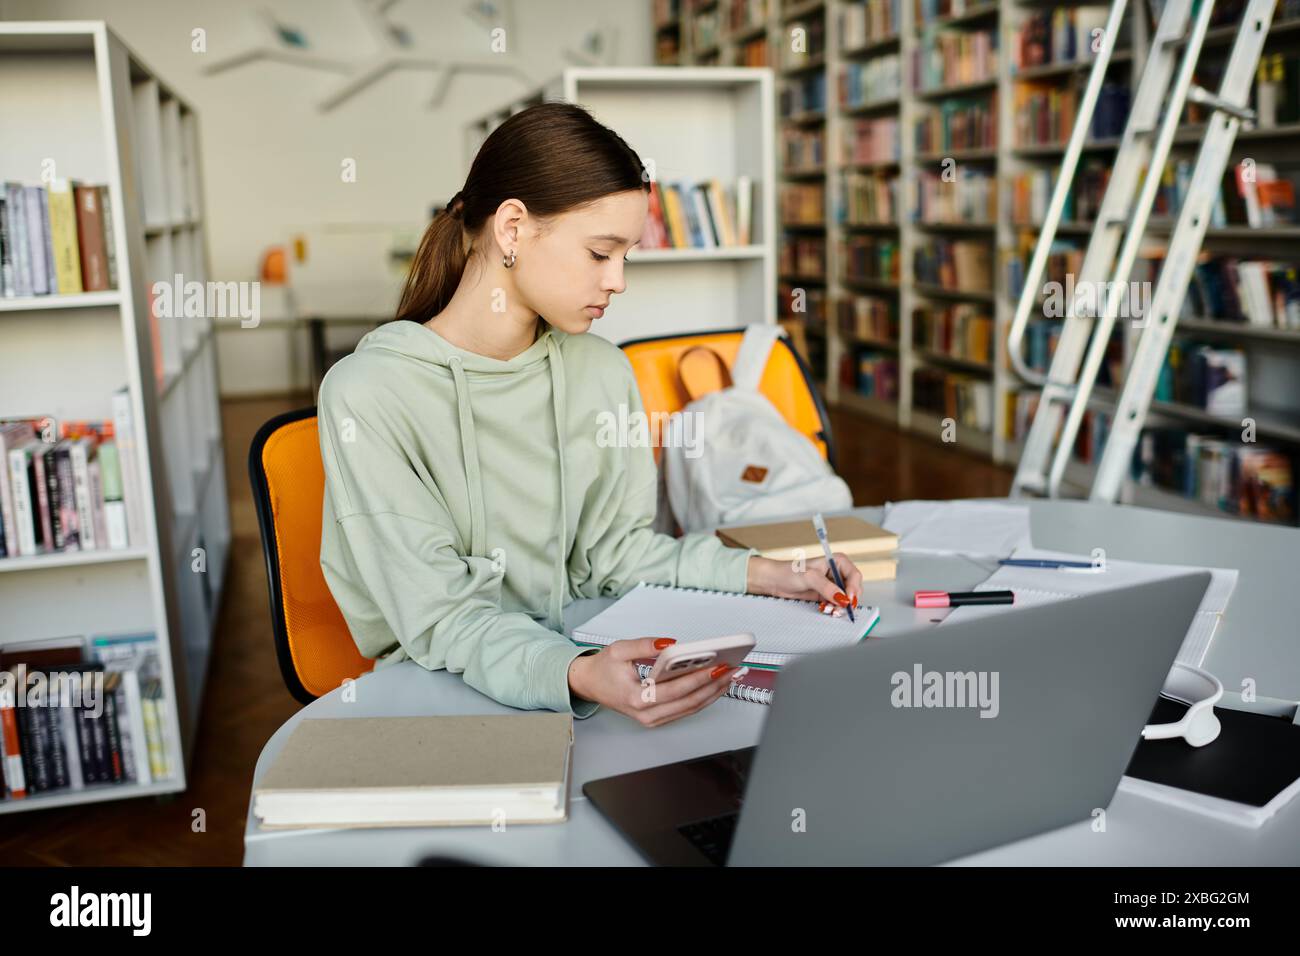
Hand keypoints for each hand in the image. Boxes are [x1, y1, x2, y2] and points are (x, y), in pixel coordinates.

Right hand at [567, 638, 747, 727]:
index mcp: (636, 699)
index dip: (698, 679)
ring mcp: (653, 720)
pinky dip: (703, 696)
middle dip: (714, 686)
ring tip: (731, 676)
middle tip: (733, 670)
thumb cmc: (602, 669)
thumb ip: (644, 645)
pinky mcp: (658, 718)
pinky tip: (716, 684)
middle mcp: (647, 715)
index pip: (675, 691)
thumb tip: (670, 644)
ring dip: (714, 693)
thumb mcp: (619, 649)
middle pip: (689, 703)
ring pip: (691, 708)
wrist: (589, 684)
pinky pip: (686, 709)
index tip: (717, 666)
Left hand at [745, 553, 862, 613]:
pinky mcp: (826, 595)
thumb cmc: (788, 572)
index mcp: (837, 561)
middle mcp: (837, 572)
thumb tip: (842, 598)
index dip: (853, 588)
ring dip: (840, 607)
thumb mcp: (809, 578)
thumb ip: (827, 587)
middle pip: (853, 589)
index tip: (848, 599)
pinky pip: (837, 605)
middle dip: (847, 601)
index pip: (854, 575)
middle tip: (838, 609)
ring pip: (846, 599)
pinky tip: (824, 609)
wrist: (774, 581)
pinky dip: (833, 609)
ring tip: (828, 610)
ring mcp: (832, 585)